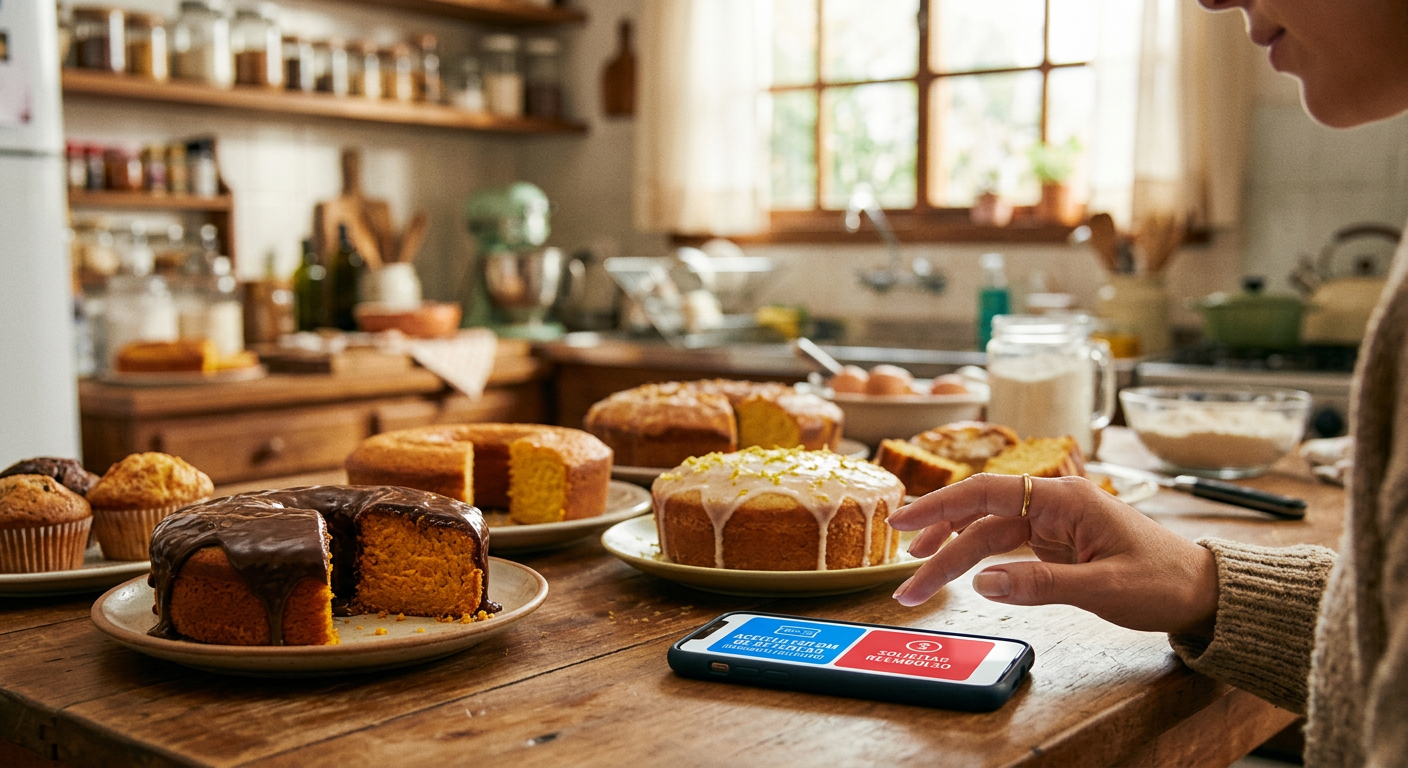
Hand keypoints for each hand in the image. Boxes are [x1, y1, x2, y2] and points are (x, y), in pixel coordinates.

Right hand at [888, 473, 1218, 634]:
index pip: (987, 493)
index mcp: (1065, 498)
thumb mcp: (1104, 587)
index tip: (903, 523)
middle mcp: (1054, 503)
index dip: (939, 507)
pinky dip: (977, 560)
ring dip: (952, 557)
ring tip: (918, 582)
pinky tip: (956, 571)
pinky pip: (1004, 546)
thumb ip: (1042, 584)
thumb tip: (983, 583)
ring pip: (987, 535)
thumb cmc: (1164, 581)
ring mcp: (1053, 523)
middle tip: (906, 582)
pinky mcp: (1055, 543)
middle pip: (980, 519)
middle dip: (938, 547)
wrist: (1201, 591)